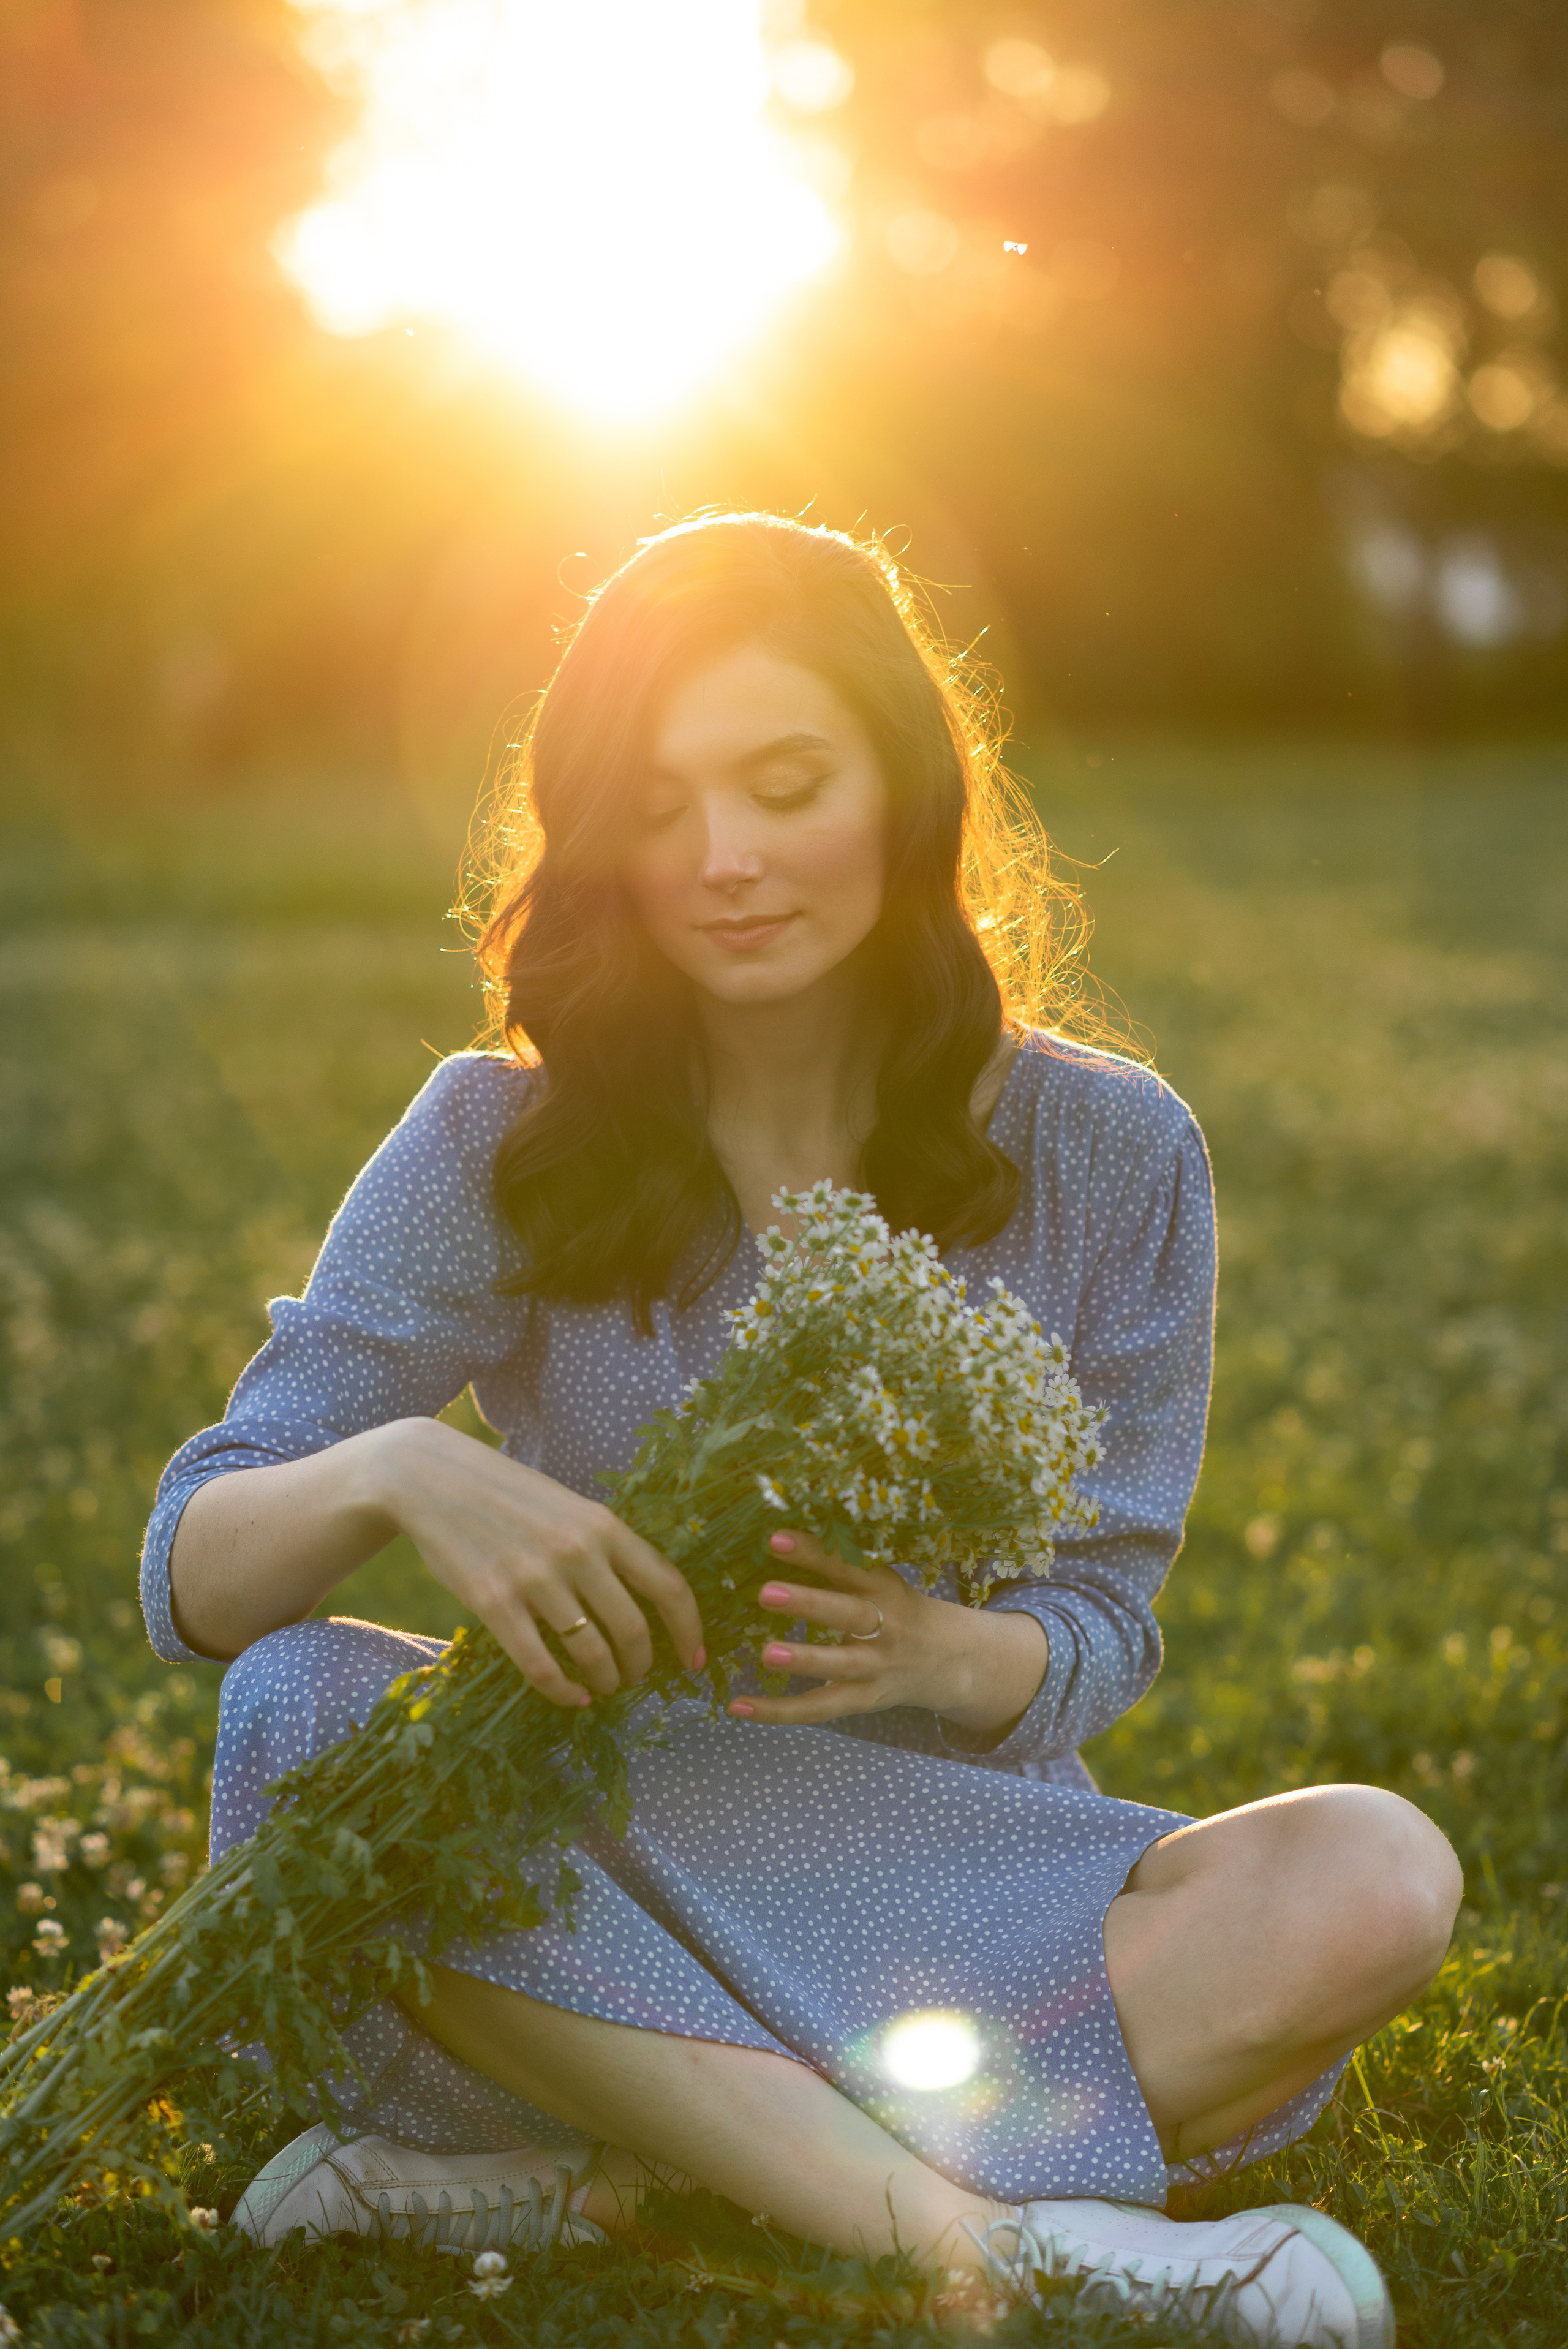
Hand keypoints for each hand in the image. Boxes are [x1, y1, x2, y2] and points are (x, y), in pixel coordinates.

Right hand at [374, 1419, 703, 1709]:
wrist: (433, 1478)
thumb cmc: (508, 1495)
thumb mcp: (569, 1507)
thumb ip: (604, 1546)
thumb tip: (643, 1599)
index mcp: (604, 1525)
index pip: (668, 1586)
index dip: (688, 1629)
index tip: (693, 1658)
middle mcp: (578, 1553)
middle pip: (633, 1630)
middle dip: (642, 1665)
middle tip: (635, 1677)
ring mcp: (536, 1579)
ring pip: (592, 1653)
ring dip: (605, 1680)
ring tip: (603, 1686)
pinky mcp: (495, 1603)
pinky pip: (541, 1665)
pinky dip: (563, 1691)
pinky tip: (570, 1697)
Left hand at [727, 1529, 1047, 1733]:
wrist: (950, 1660)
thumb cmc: (898, 1610)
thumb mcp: (880, 1582)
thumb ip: (839, 1565)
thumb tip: (774, 1536)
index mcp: (884, 1589)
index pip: (848, 1567)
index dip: (815, 1553)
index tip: (776, 1539)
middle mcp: (885, 1627)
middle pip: (848, 1615)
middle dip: (809, 1605)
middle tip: (766, 1593)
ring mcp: (875, 1668)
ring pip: (839, 1666)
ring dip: (803, 1660)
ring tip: (765, 1654)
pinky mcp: (863, 1700)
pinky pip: (819, 1708)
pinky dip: (780, 1711)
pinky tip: (740, 1706)